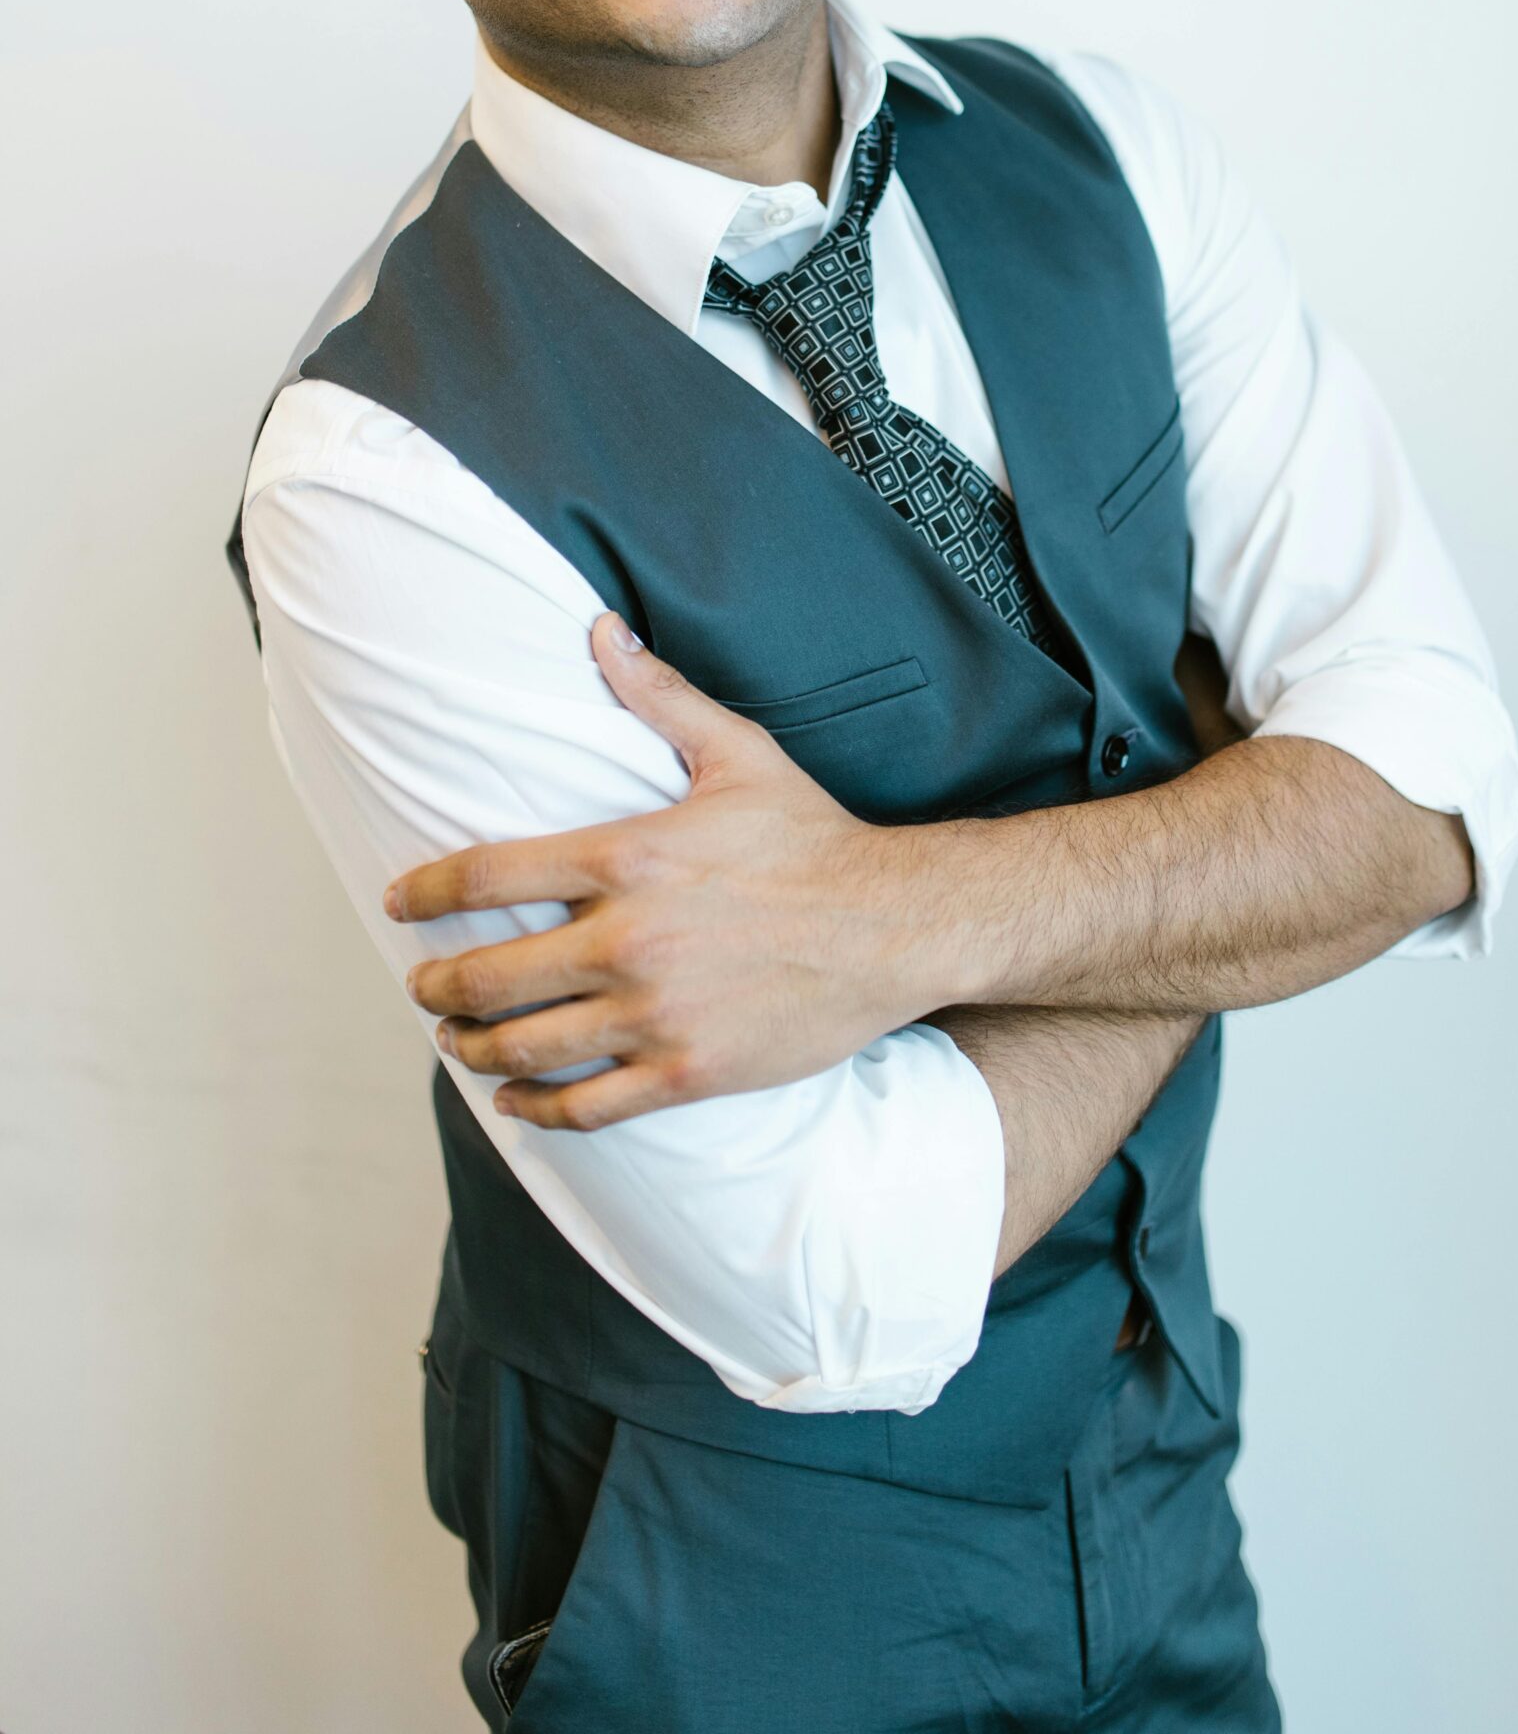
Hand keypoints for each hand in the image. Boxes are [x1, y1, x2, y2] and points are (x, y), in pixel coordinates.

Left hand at [388, 615, 948, 1128]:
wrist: (894, 925)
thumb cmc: (814, 838)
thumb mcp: (737, 755)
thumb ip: (659, 698)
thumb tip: (602, 630)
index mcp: (628, 857)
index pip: (487, 875)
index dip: (425, 891)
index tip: (399, 900)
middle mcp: (628, 939)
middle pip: (488, 975)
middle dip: (436, 986)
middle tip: (421, 987)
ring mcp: (655, 1013)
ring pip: (525, 1047)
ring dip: (473, 1049)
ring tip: (459, 1043)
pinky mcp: (687, 1071)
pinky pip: (586, 1107)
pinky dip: (536, 1110)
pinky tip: (517, 1102)